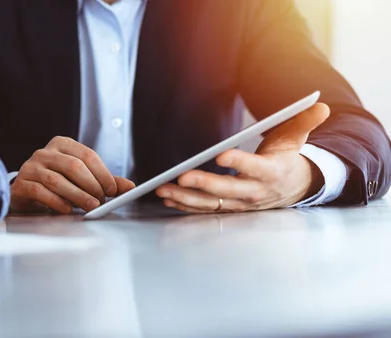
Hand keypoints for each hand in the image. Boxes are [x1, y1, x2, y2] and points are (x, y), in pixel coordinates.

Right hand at [10, 136, 135, 213]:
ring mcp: (31, 167)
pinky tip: (67, 210)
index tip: (112, 190)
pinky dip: (57, 202)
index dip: (103, 173)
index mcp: (62, 144)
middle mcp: (45, 153)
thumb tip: (130, 187)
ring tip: (90, 207)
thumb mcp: (81, 178)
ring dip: (77, 196)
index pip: (87, 155)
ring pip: (57, 180)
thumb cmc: (57, 183)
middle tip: (101, 201)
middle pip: (74, 166)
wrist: (26, 193)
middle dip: (91, 186)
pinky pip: (41, 192)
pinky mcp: (22, 184)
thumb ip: (104, 181)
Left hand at [156, 103, 330, 212]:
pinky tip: (168, 199)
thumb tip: (321, 105)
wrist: (293, 188)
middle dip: (204, 184)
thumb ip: (304, 122)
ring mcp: (240, 203)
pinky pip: (204, 210)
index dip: (239, 162)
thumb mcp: (297, 139)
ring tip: (164, 190)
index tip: (221, 155)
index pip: (254, 167)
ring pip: (211, 203)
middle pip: (227, 190)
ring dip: (186, 198)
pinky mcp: (229, 209)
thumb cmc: (287, 158)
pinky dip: (186, 205)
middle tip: (181, 177)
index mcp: (270, 172)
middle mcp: (254, 191)